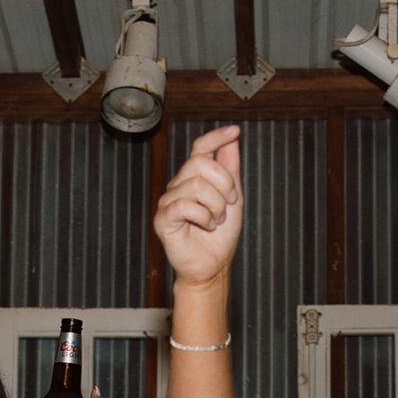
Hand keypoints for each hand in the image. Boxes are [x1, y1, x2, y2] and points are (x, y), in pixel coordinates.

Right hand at [154, 126, 243, 289]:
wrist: (213, 266)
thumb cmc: (221, 235)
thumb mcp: (233, 197)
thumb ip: (230, 168)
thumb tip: (232, 138)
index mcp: (194, 178)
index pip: (200, 148)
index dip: (215, 137)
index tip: (235, 131)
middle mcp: (179, 185)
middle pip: (200, 163)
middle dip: (223, 183)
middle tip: (229, 204)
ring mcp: (169, 201)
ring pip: (196, 185)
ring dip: (216, 206)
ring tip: (216, 220)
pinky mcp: (163, 218)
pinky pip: (185, 205)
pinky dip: (203, 217)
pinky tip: (206, 226)